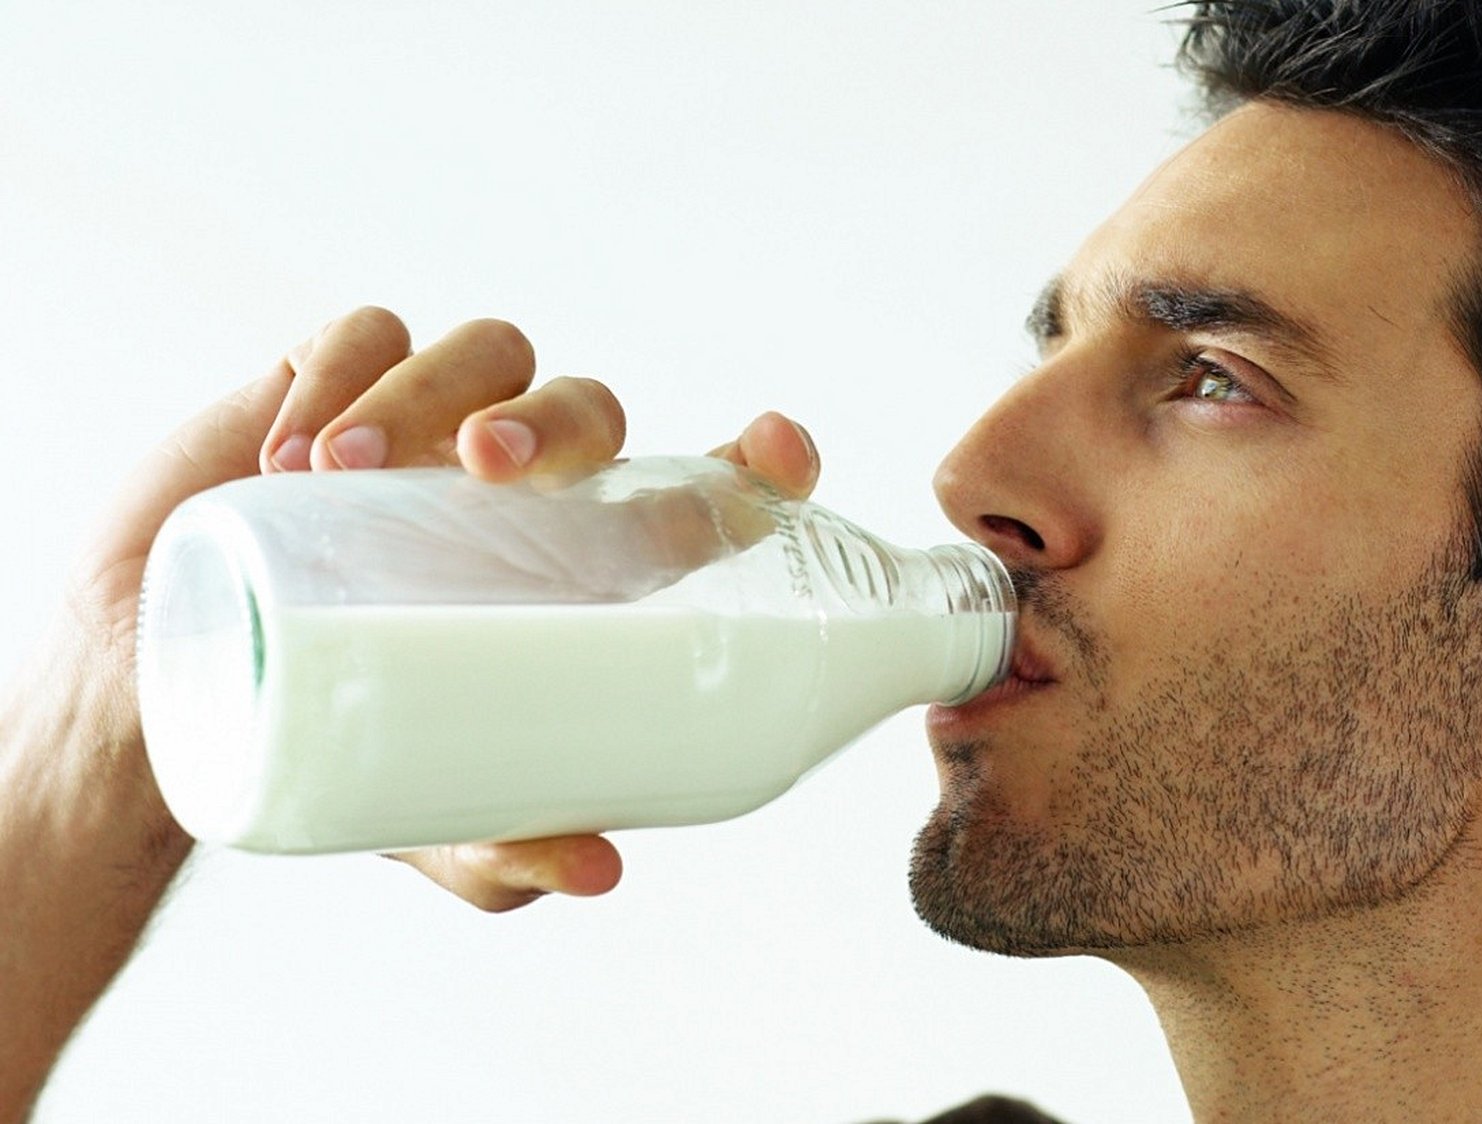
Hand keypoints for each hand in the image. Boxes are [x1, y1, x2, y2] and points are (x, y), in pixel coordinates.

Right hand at [67, 305, 819, 910]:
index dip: (755, 464)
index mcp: (581, 570)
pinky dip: (339, 374)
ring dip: (432, 389)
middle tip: (486, 467)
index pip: (698, 494)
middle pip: (590, 411)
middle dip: (558, 421)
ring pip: (487, 353)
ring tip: (346, 468)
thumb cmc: (336, 740)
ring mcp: (430, 430)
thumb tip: (601, 873)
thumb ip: (506, 842)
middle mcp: (524, 489)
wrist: (168, 695)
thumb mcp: (426, 812)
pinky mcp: (329, 389)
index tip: (783, 451)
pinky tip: (294, 450)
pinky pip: (361, 336)